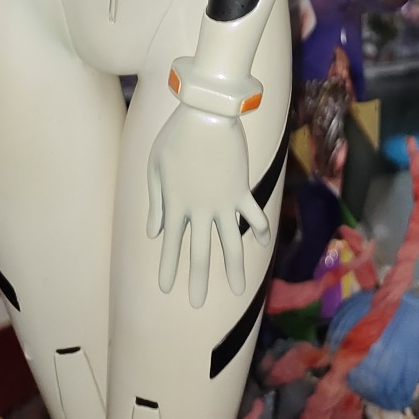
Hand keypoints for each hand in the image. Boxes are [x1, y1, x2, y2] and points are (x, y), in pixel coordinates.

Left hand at [146, 105, 269, 307]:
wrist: (206, 114)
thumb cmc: (175, 136)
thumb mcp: (155, 167)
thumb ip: (156, 202)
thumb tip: (153, 232)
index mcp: (175, 204)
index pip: (170, 244)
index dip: (168, 266)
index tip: (166, 289)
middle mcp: (199, 210)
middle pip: (200, 252)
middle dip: (197, 280)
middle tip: (195, 304)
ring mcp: (222, 202)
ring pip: (232, 243)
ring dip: (234, 268)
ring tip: (238, 290)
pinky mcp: (241, 190)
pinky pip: (253, 215)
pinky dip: (260, 228)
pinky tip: (264, 242)